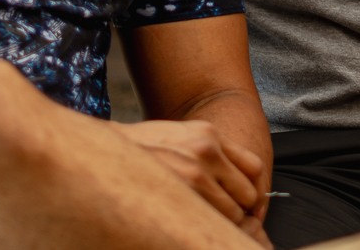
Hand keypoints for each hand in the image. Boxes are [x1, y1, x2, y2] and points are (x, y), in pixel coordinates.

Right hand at [116, 120, 268, 228]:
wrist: (105, 153)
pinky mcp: (182, 193)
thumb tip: (232, 178)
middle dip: (240, 208)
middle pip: (247, 192)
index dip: (252, 189)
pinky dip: (209, 226)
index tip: (247, 202)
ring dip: (223, 221)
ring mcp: (195, 173)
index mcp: (208, 134)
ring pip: (233, 212)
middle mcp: (207, 150)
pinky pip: (213, 220)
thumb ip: (208, 151)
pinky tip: (194, 222)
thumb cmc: (141, 150)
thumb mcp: (179, 137)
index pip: (254, 166)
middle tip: (224, 215)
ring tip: (204, 219)